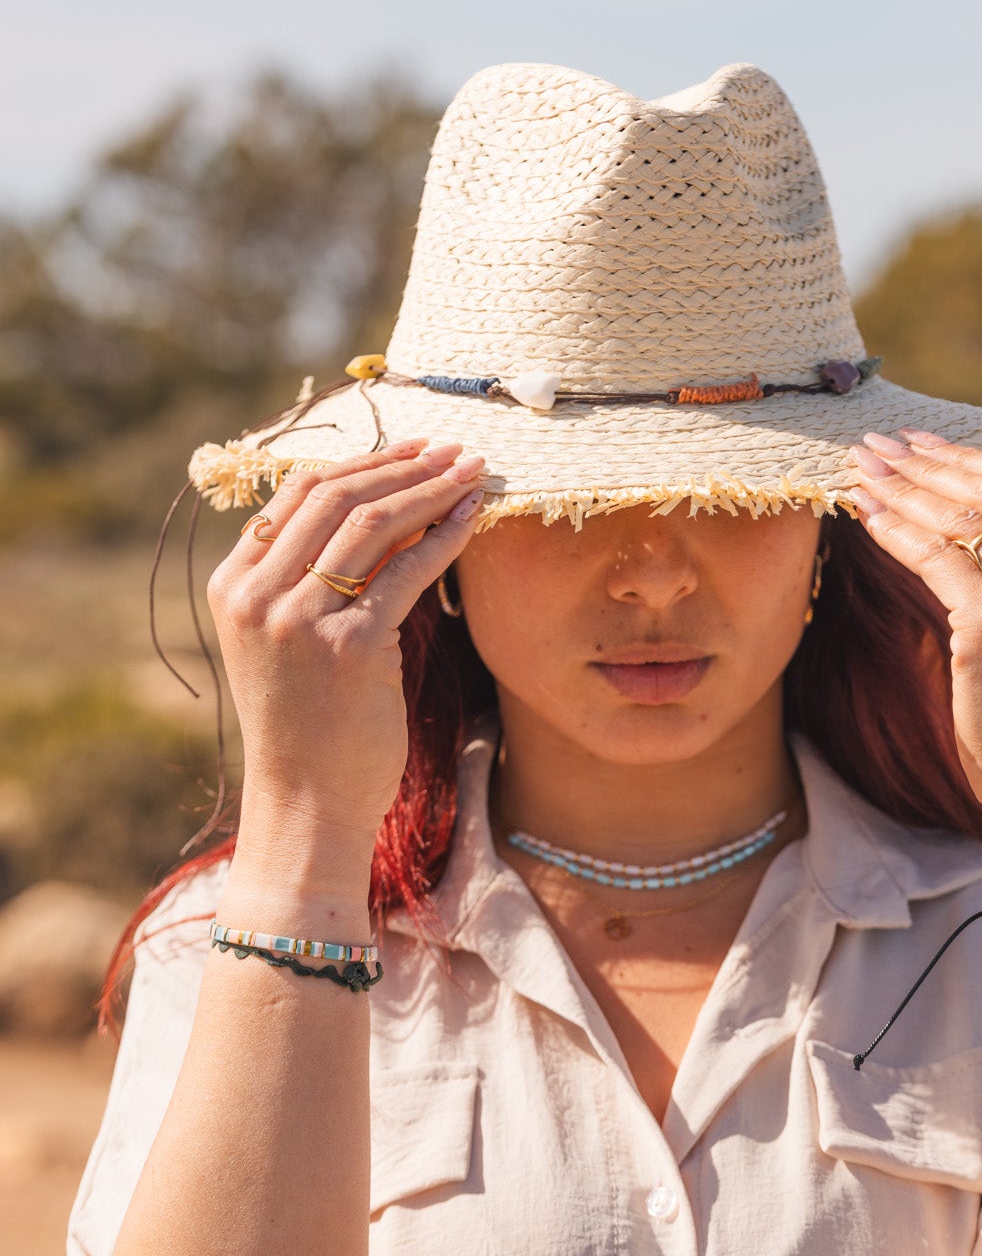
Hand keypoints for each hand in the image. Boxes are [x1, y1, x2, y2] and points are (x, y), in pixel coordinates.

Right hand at [206, 439, 483, 883]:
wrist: (305, 806)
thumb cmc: (309, 729)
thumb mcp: (291, 642)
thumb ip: (312, 579)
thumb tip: (386, 511)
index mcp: (232, 585)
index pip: (298, 494)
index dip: (363, 462)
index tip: (413, 449)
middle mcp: (256, 595)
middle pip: (336, 496)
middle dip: (403, 464)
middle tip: (454, 449)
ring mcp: (298, 621)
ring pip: (373, 523)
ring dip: (431, 489)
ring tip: (474, 472)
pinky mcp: (349, 648)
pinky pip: (407, 572)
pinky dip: (446, 537)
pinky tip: (474, 519)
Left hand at [849, 429, 981, 855]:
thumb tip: (978, 494)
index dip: (966, 455)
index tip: (920, 441)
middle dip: (924, 462)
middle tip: (876, 443)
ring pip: (956, 518)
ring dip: (899, 489)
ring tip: (859, 469)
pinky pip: (932, 558)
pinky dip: (891, 532)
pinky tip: (861, 514)